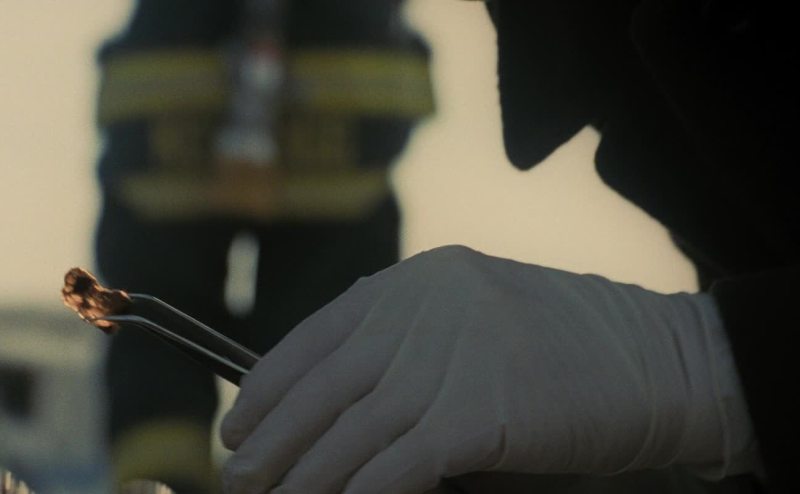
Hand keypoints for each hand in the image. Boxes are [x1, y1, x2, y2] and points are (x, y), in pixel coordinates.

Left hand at [221, 245, 737, 492]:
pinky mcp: (480, 409)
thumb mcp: (475, 321)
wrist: (653, 360)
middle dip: (274, 439)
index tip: (239, 424)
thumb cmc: (565, 346)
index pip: (318, 335)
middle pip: (325, 387)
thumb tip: (344, 399)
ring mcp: (452, 357)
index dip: (269, 385)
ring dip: (305, 477)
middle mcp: (426, 310)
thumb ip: (411, 343)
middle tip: (240, 477)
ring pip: (352, 430)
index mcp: (417, 282)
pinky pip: (399, 463)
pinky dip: (361, 492)